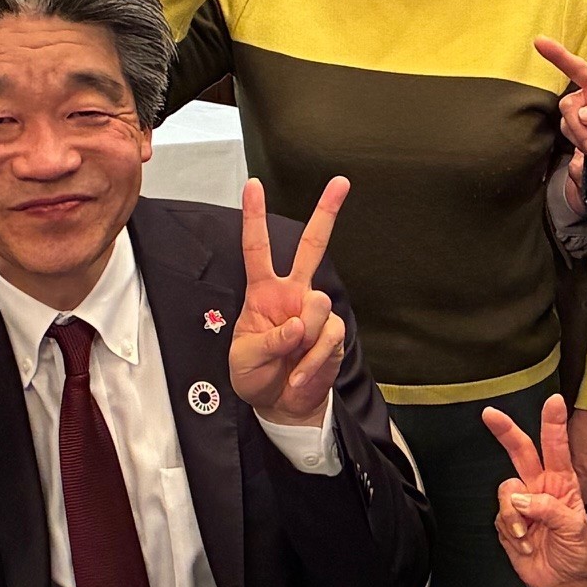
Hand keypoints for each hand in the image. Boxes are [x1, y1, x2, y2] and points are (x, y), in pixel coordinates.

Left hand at [229, 176, 348, 427]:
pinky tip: (300, 373)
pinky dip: (311, 361)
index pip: (257, 248)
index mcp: (263, 292)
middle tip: (341, 183)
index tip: (253, 184)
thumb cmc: (256, 375)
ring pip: (317, 307)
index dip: (254, 217)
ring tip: (289, 360)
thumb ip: (269, 340)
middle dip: (327, 213)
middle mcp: (293, 293)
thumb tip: (298, 324)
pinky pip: (327, 339)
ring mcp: (316, 312)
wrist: (282, 403)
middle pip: (312, 246)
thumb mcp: (245, 359)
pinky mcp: (334, 333)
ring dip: (301, 340)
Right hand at [481, 395, 586, 586]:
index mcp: (563, 483)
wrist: (562, 582)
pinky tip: (525, 544)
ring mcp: (522, 504)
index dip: (554, 424)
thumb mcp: (576, 530)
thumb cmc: (577, 553)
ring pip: (506, 489)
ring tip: (527, 534)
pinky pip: (500, 516)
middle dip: (506, 432)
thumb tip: (521, 499)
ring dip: (514, 513)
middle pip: (521, 452)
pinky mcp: (507, 522)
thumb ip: (551, 510)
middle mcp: (540, 487)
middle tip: (490, 415)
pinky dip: (511, 532)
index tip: (554, 401)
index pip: (558, 448)